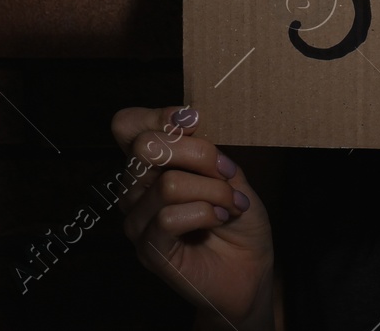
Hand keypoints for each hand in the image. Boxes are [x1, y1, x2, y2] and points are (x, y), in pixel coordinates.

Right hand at [112, 105, 275, 327]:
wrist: (251, 264)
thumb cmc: (237, 216)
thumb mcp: (227, 171)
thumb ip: (203, 147)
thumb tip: (186, 117)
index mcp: (151, 164)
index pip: (128, 124)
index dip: (159, 115)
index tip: (195, 121)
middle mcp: (136, 189)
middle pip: (144, 147)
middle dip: (198, 153)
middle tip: (226, 172)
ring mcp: (138, 220)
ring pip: (168, 184)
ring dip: (213, 191)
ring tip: (230, 205)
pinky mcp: (148, 250)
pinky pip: (169, 217)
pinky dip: (205, 213)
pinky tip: (219, 219)